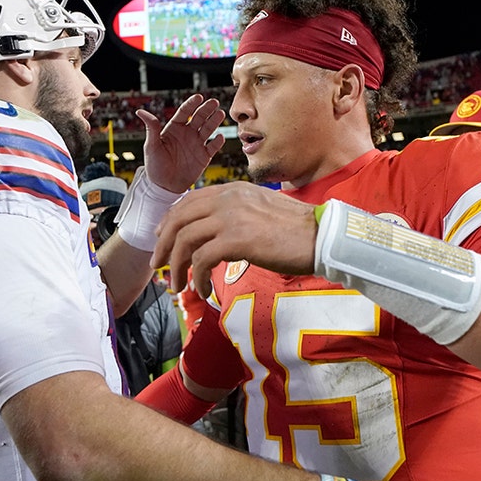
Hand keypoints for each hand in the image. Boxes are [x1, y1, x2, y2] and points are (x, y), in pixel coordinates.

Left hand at [137, 94, 226, 192]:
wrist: (164, 187)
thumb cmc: (155, 166)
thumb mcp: (151, 146)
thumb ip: (151, 128)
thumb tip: (140, 111)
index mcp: (174, 129)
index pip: (184, 112)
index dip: (192, 104)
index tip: (199, 97)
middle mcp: (187, 134)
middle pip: (199, 117)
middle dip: (206, 109)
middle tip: (214, 102)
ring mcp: (196, 144)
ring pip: (208, 129)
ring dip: (214, 121)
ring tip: (220, 113)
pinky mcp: (204, 157)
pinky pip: (213, 147)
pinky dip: (217, 141)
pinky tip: (219, 136)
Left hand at [149, 182, 316, 297]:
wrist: (321, 237)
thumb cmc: (297, 231)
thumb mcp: (262, 211)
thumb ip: (238, 215)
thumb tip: (218, 235)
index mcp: (233, 190)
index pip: (188, 201)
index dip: (170, 220)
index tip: (162, 238)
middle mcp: (227, 199)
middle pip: (179, 219)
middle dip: (163, 245)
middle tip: (160, 265)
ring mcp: (230, 218)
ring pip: (184, 240)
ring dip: (176, 266)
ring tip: (178, 286)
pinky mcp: (236, 240)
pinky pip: (202, 260)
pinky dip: (197, 278)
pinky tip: (203, 290)